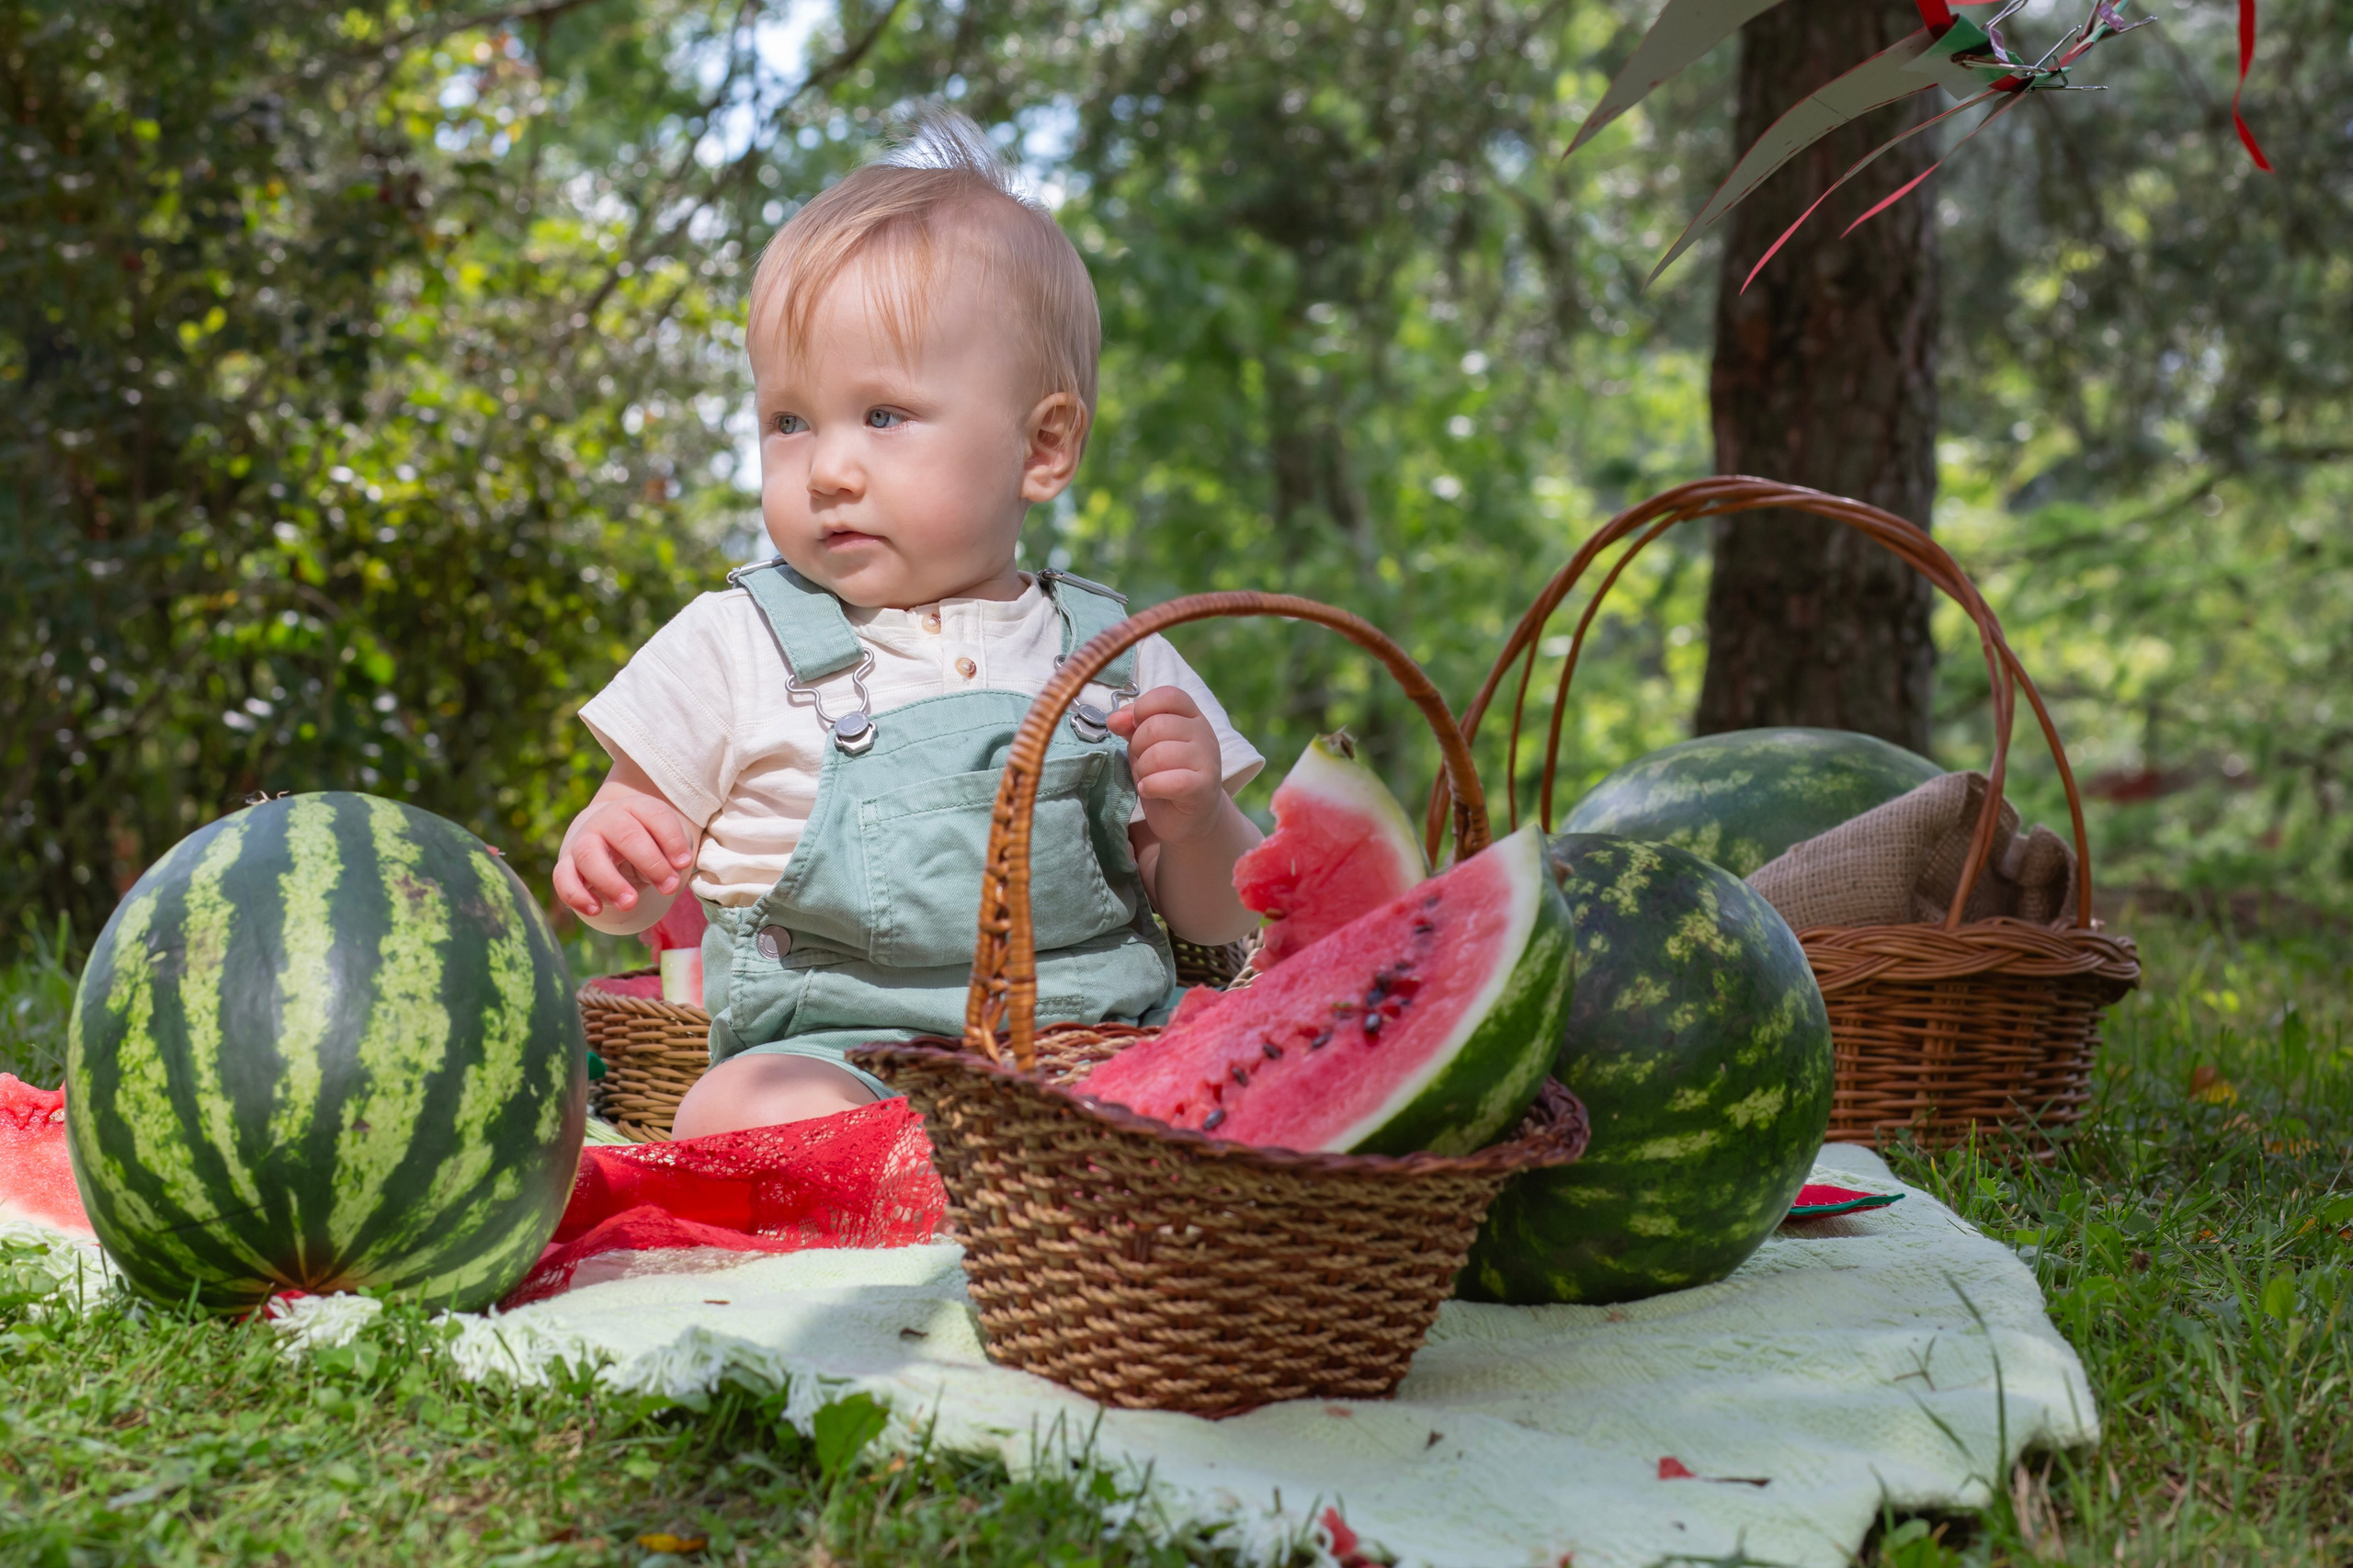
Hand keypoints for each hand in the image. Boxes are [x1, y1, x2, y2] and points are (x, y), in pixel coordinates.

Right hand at [554, 763, 696, 930]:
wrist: (608, 836)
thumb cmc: (646, 841)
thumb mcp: (664, 841)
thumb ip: (673, 854)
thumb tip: (675, 872)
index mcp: (636, 808)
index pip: (656, 816)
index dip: (672, 840)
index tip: (684, 864)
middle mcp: (606, 820)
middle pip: (625, 834)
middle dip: (651, 862)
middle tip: (669, 887)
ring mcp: (583, 841)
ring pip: (589, 855)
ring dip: (610, 881)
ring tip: (630, 903)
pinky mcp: (566, 864)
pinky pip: (563, 878)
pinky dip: (576, 895)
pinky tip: (595, 910)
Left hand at [1106, 686, 1228, 845]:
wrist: (1190, 816)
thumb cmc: (1166, 774)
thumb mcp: (1145, 745)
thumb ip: (1131, 726)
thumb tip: (1115, 718)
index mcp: (1191, 716)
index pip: (1168, 695)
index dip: (1143, 708)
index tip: (1136, 727)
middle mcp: (1204, 733)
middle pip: (1157, 726)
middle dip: (1138, 746)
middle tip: (1143, 761)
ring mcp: (1207, 760)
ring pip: (1159, 754)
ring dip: (1143, 770)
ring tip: (1147, 779)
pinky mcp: (1204, 788)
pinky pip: (1170, 781)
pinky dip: (1151, 786)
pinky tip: (1150, 790)